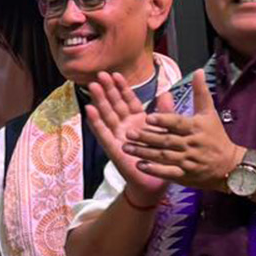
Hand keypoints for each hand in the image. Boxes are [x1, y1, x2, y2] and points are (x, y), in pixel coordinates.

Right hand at [83, 70, 169, 208]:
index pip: (128, 100)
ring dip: (99, 100)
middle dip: (107, 89)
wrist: (156, 181)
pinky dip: (95, 122)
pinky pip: (102, 133)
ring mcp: (117, 136)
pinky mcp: (112, 148)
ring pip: (106, 115)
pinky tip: (89, 109)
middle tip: (99, 74)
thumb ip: (165, 112)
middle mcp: (125, 127)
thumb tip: (166, 93)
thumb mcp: (166, 131)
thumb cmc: (161, 158)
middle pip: (114, 104)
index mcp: (138, 121)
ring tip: (92, 86)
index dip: (122, 87)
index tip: (115, 74)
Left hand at [123, 69, 243, 192]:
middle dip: (147, 137)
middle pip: (166, 140)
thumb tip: (198, 71)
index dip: (164, 120)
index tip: (148, 117)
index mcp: (196, 128)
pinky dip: (154, 170)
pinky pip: (168, 173)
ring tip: (125, 147)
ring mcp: (187, 161)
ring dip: (144, 153)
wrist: (229, 165)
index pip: (178, 123)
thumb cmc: (215, 136)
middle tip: (128, 133)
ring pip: (163, 156)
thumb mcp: (209, 114)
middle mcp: (191, 144)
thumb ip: (200, 93)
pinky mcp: (184, 175)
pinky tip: (139, 165)